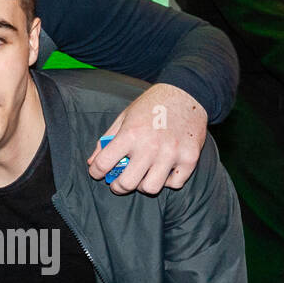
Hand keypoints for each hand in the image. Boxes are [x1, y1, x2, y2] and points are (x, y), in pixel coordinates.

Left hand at [87, 84, 206, 194]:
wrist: (186, 94)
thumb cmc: (151, 106)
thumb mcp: (124, 117)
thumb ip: (107, 140)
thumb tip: (92, 162)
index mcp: (130, 134)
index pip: (104, 163)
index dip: (96, 172)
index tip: (97, 173)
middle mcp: (150, 146)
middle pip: (127, 183)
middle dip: (118, 186)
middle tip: (118, 183)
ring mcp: (172, 154)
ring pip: (151, 188)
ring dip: (143, 185)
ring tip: (142, 176)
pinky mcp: (190, 158)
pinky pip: (175, 184)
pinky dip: (166, 181)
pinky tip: (162, 170)